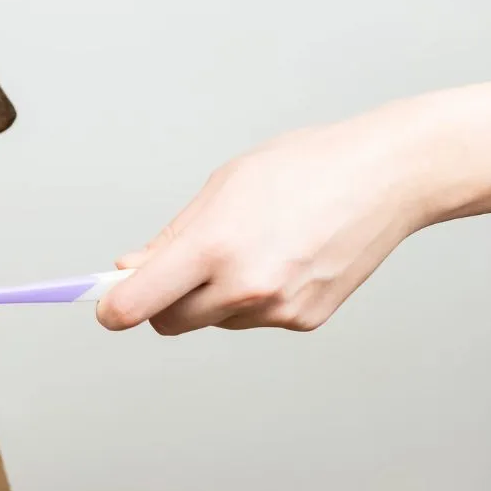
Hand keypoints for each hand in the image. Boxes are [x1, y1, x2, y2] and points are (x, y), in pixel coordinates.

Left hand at [96, 112, 427, 335]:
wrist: (385, 177)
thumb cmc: (303, 168)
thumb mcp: (223, 187)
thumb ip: (172, 238)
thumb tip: (129, 270)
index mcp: (215, 246)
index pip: (139, 302)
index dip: (113, 309)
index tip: (105, 307)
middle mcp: (245, 286)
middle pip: (169, 322)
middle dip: (160, 302)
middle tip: (175, 269)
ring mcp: (277, 309)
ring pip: (213, 320)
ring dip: (212, 297)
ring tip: (252, 246)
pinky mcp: (304, 321)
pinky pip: (253, 319)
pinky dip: (252, 298)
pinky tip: (282, 258)